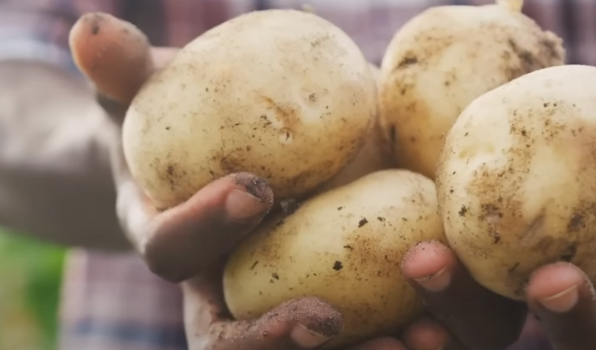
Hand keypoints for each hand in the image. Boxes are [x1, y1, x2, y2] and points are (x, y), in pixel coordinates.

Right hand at [68, 12, 460, 349]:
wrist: (234, 152)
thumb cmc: (188, 121)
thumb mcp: (156, 93)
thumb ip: (125, 73)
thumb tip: (90, 28)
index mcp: (176, 242)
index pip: (172, 251)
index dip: (205, 227)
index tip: (255, 188)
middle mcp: (225, 289)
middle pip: (239, 342)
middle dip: (279, 341)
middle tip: (330, 322)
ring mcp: (282, 300)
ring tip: (418, 339)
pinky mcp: (340, 295)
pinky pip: (372, 330)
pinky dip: (412, 332)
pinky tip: (450, 323)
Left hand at [399, 2, 595, 349]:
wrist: (475, 156)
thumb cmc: (552, 129)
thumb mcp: (593, 101)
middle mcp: (561, 291)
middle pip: (587, 333)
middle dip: (574, 312)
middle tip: (554, 278)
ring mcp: (499, 306)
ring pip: (493, 333)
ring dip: (463, 310)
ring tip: (425, 262)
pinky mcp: (441, 305)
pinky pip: (430, 330)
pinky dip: (414, 329)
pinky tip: (385, 317)